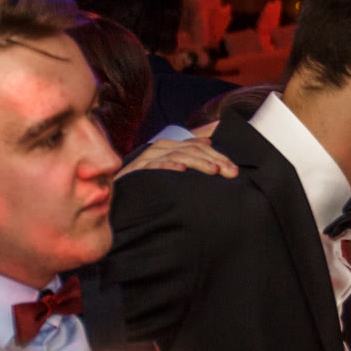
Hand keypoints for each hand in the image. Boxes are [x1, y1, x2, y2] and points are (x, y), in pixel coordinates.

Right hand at [119, 138, 238, 178]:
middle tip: (231, 171)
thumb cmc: (145, 189)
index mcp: (166, 150)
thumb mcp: (168, 175)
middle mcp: (156, 152)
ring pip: (175, 155)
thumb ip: (186, 162)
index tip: (234, 169)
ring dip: (197, 161)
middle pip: (189, 149)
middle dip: (214, 159)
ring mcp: (145, 162)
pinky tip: (182, 170)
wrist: (116, 204)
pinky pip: (153, 167)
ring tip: (214, 170)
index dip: (217, 155)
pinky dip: (168, 166)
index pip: (195, 147)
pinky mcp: (134, 174)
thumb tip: (209, 146)